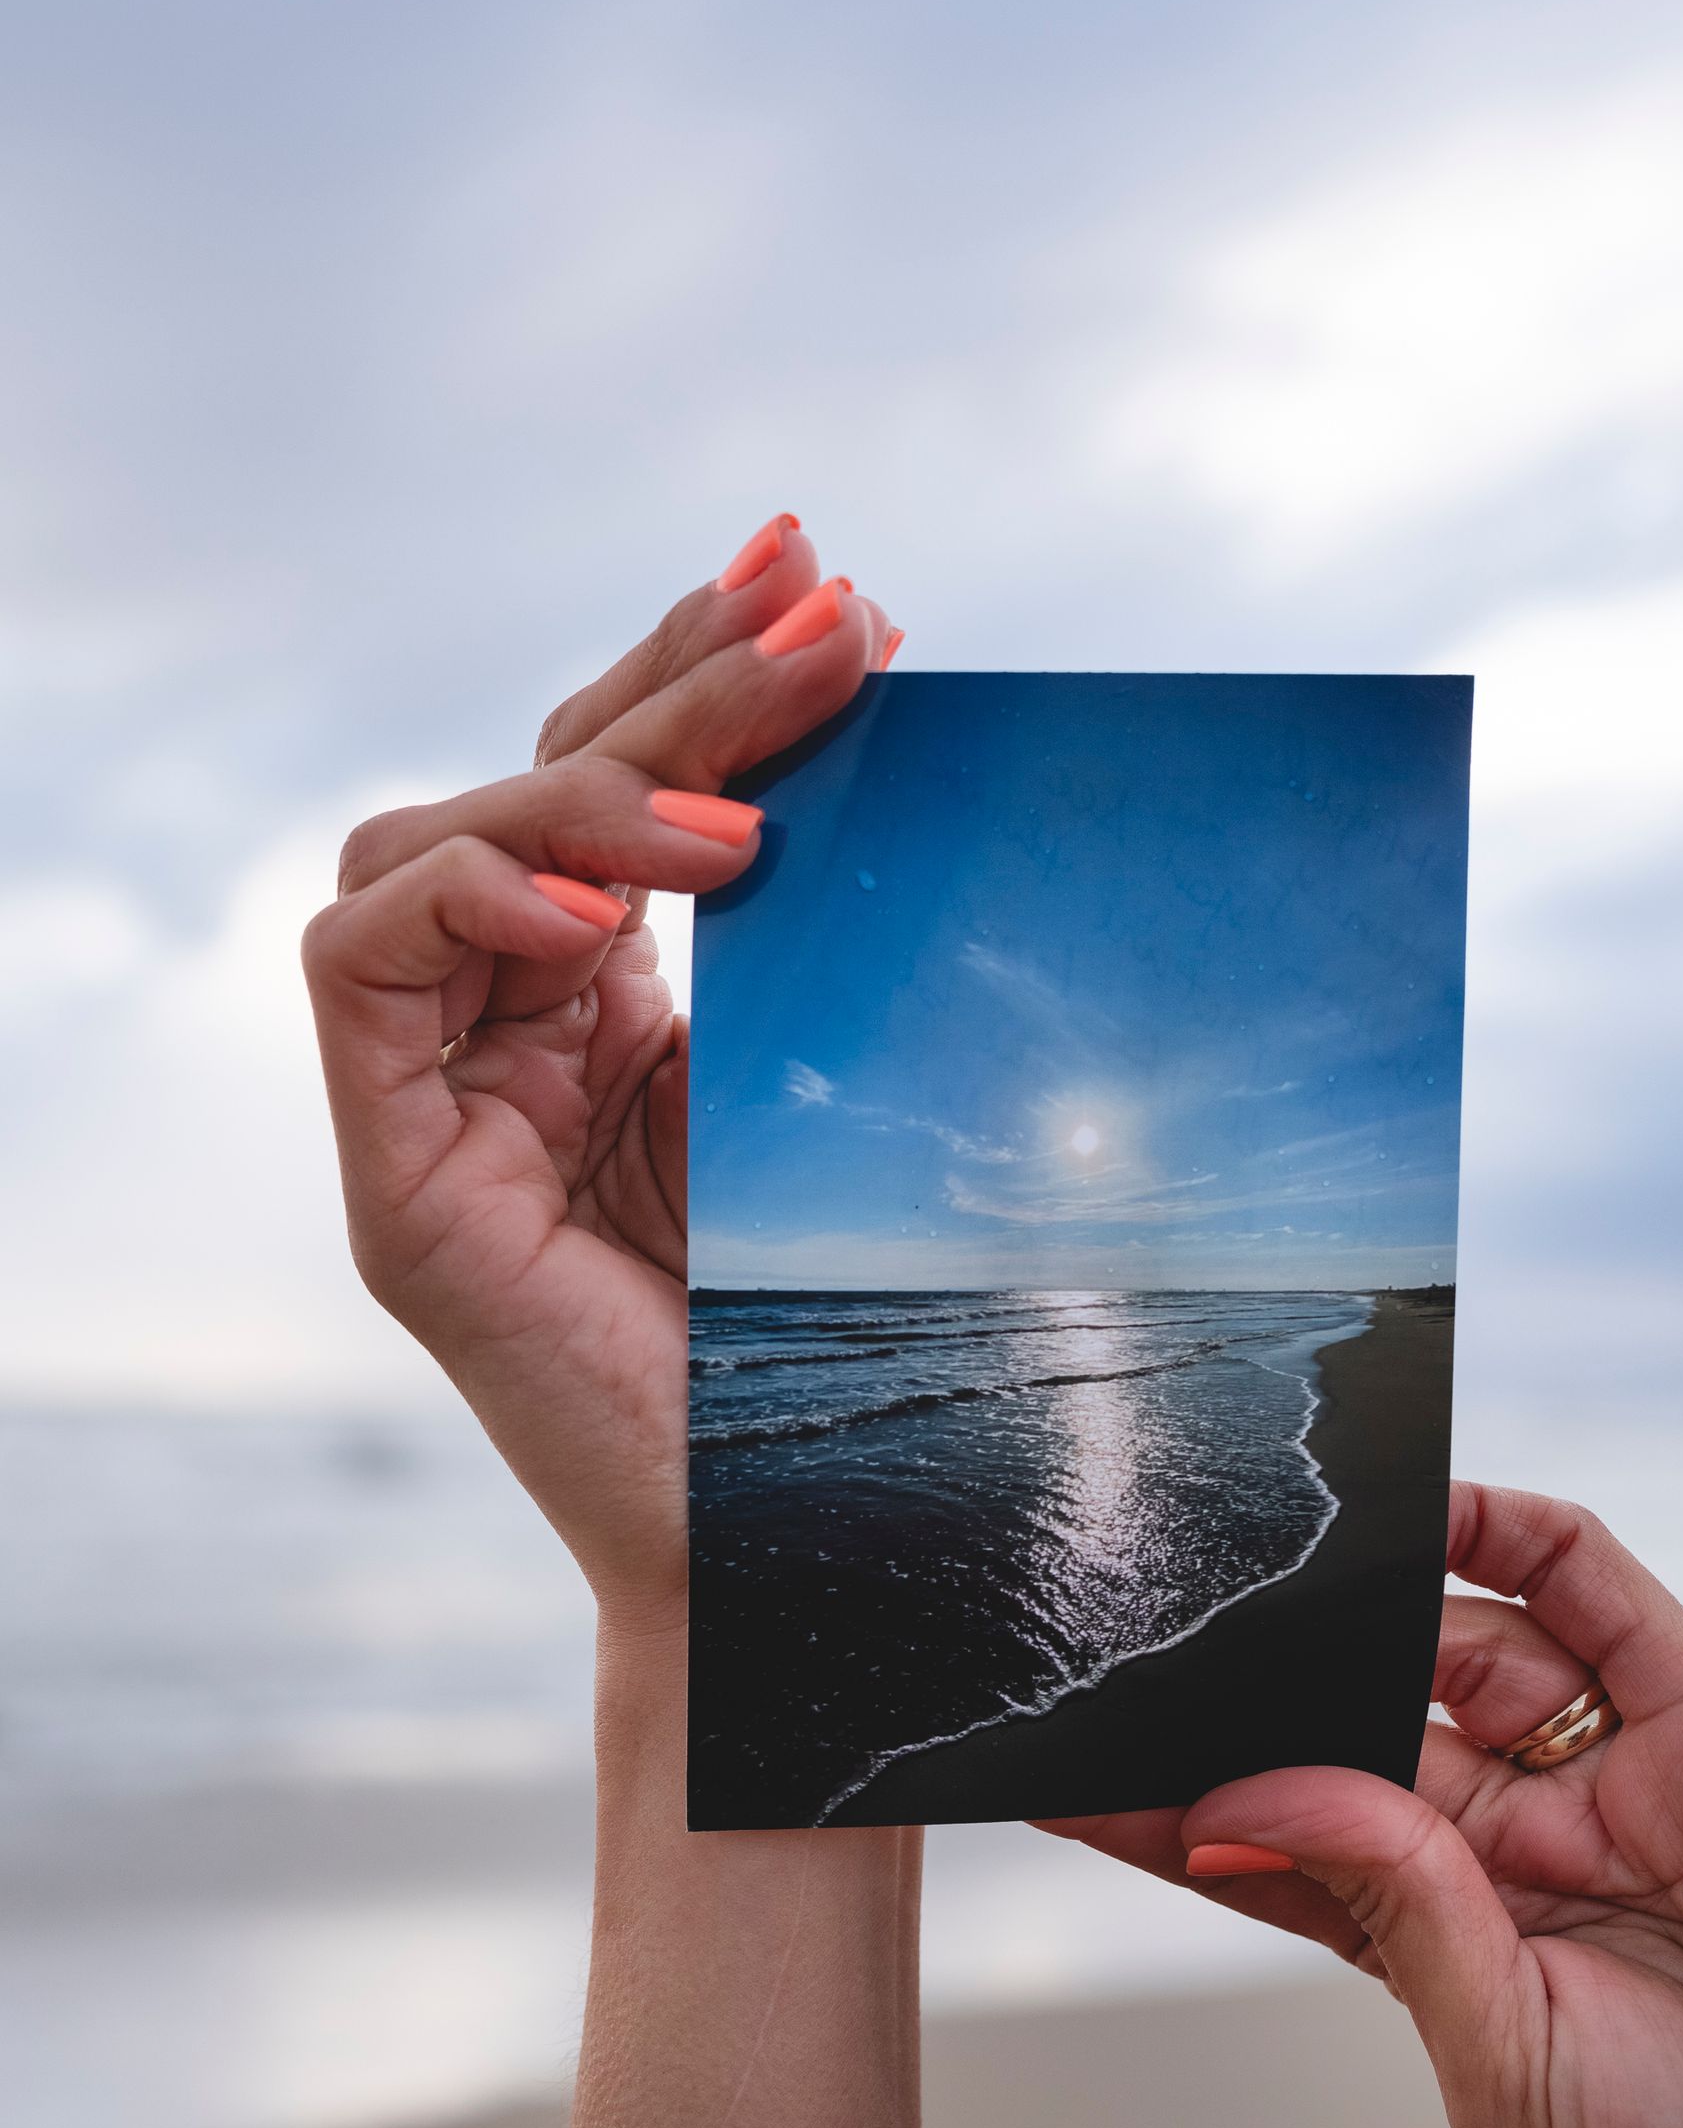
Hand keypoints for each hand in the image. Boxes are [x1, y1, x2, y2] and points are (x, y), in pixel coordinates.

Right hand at [303, 523, 896, 1605]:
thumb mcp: (836, 1079)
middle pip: (535, 787)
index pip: (618, 789)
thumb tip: (878, 733)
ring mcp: (443, 1104)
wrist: (807, 1547)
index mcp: (620, 1014)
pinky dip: (474, 905)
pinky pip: (359, 965)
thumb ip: (819, 934)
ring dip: (584, 797)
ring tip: (743, 836)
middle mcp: (516, 1038)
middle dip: (678, 688)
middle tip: (824, 619)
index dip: (701, 666)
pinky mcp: (398, 1183)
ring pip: (429, 843)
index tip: (829, 579)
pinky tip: (614, 931)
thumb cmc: (845, 1334)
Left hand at [1042, 1482, 1682, 2127]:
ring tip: (1254, 1575)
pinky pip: (1586, 1582)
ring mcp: (1606, 1762)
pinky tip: (1421, 1504)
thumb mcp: (1518, 2070)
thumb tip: (1261, 1793)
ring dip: (1355, 1602)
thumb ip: (1399, 1915)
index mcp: (1460, 1944)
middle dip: (1258, 1685)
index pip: (1286, 1847)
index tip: (1061, 1776)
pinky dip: (1503, 1527)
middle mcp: (1518, 1839)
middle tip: (1143, 1635)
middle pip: (1353, 1722)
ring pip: (1452, 1637)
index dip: (1178, 1810)